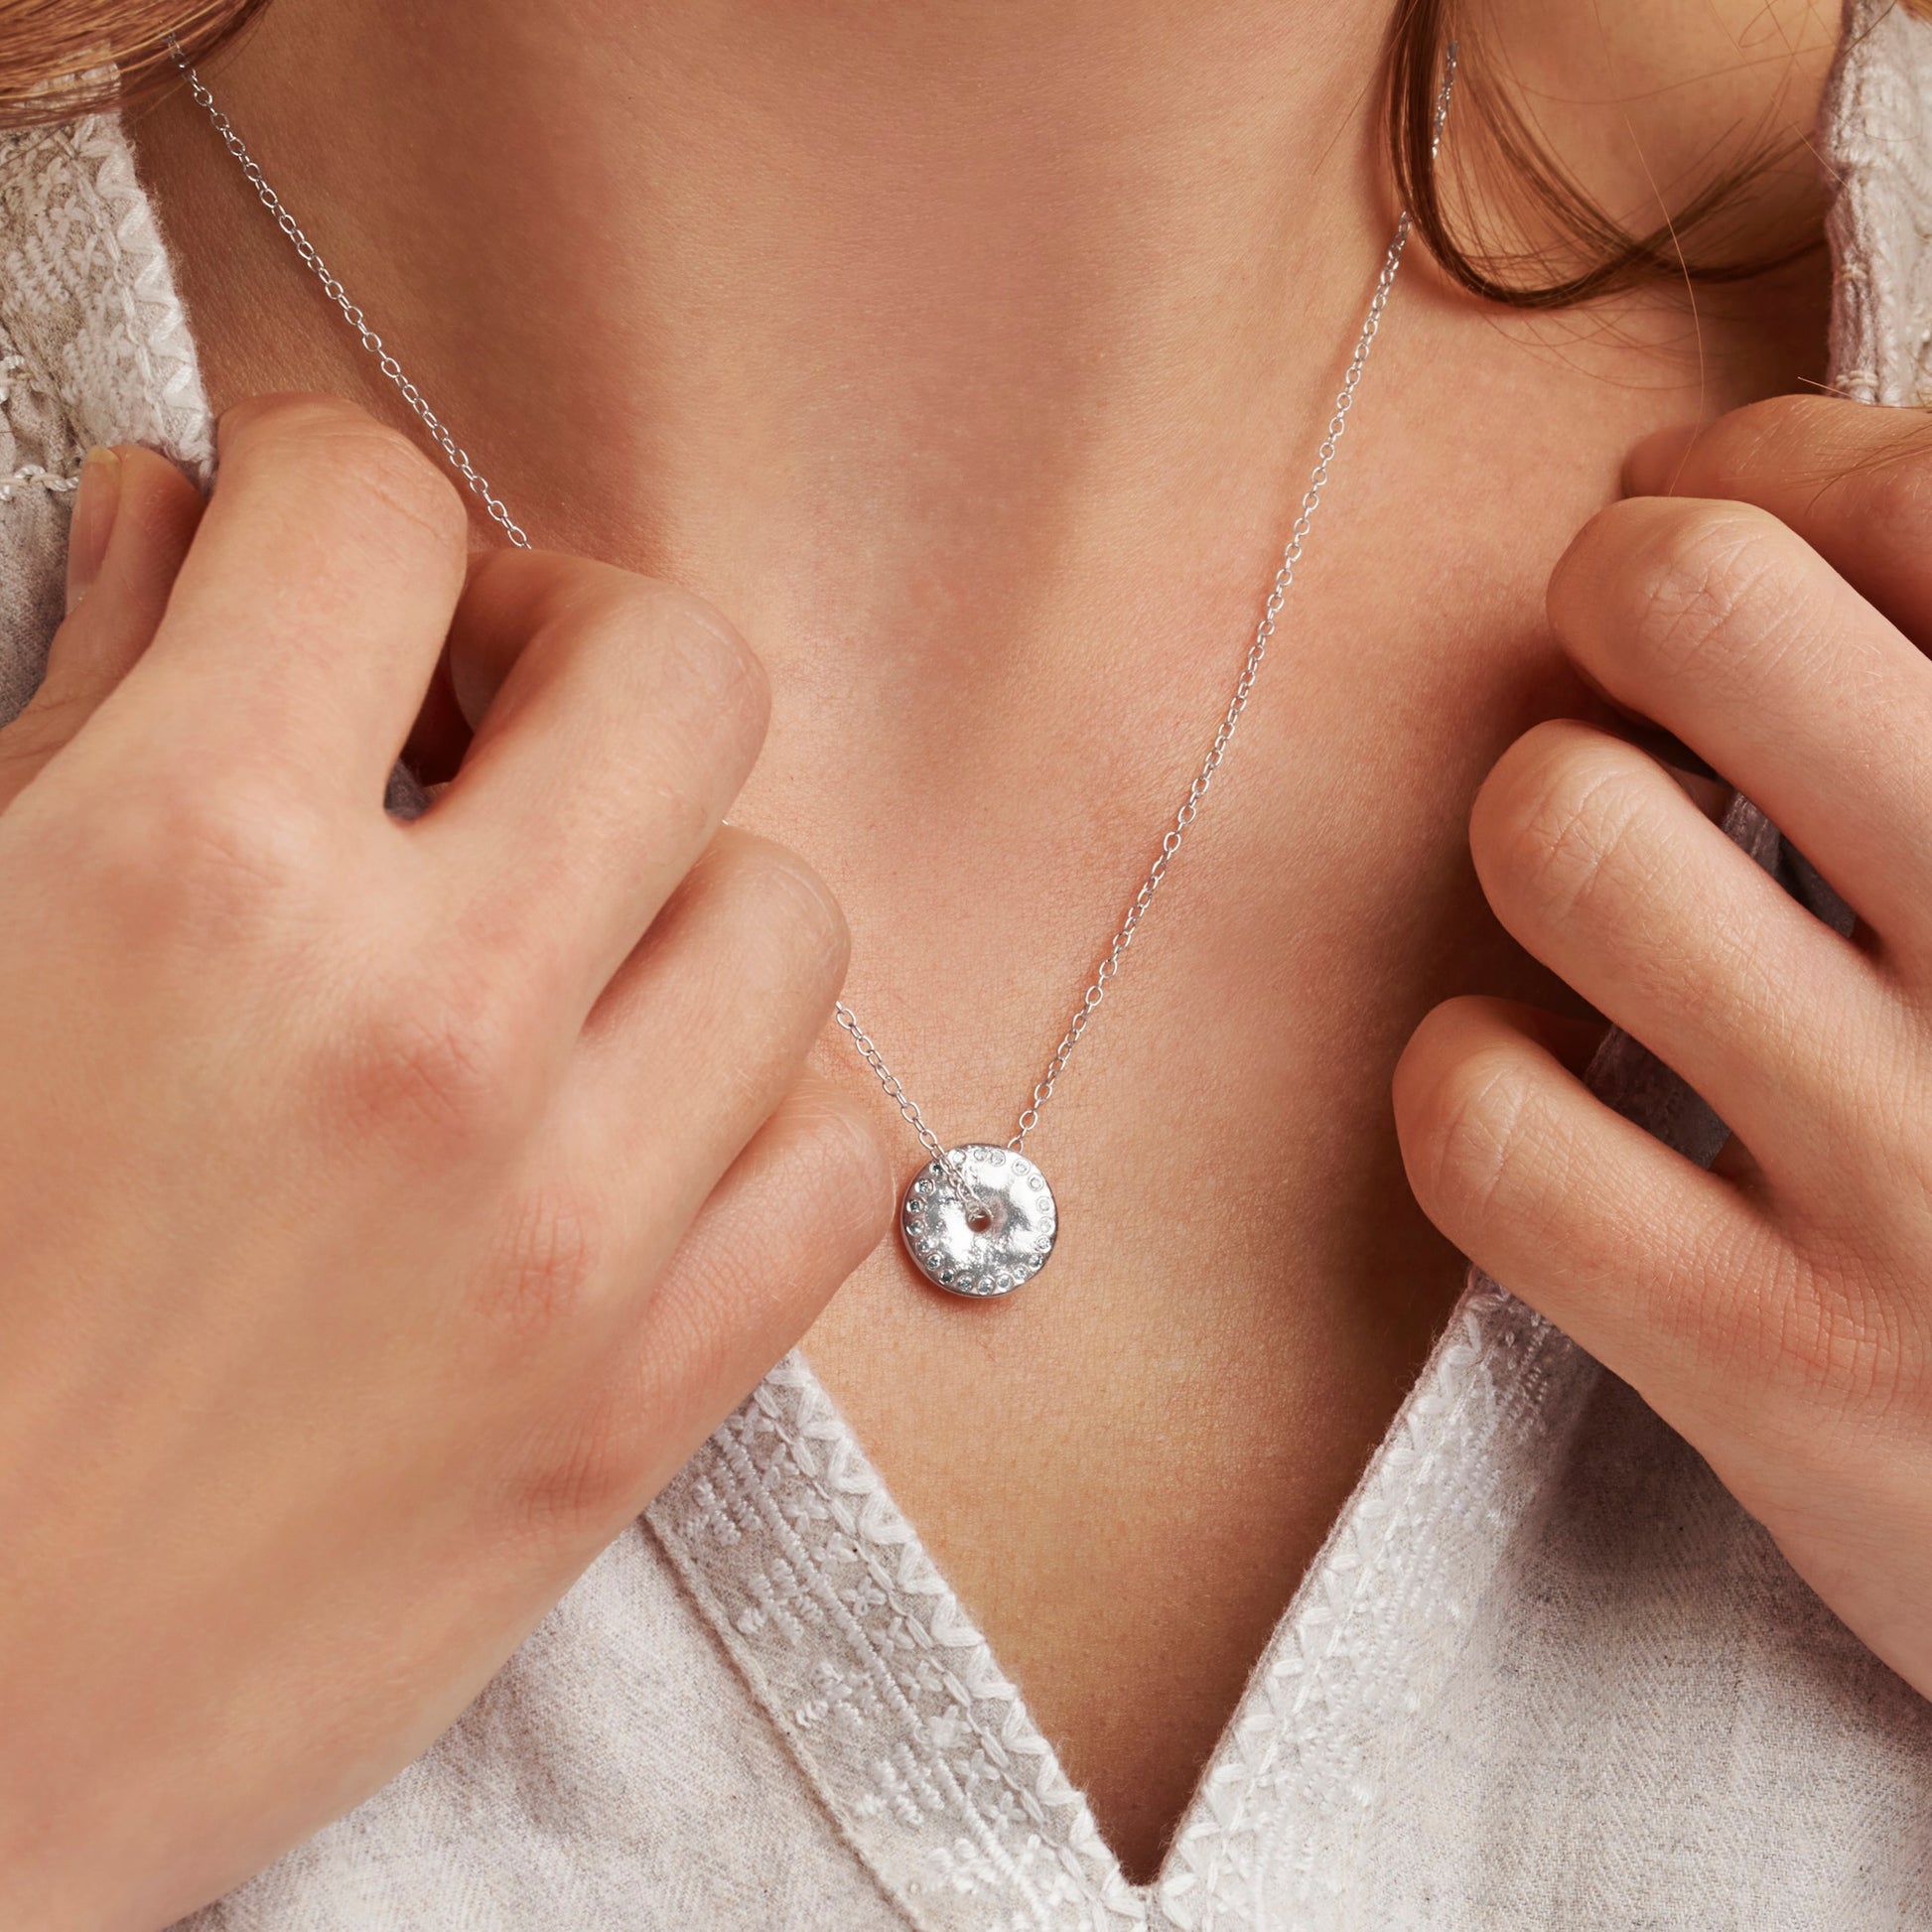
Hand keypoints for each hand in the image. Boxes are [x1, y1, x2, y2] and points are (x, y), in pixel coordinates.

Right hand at [0, 398, 888, 1929]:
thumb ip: (69, 711)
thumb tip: (175, 519)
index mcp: (188, 877)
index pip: (377, 518)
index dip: (327, 496)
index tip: (304, 559)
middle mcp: (424, 1027)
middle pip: (677, 670)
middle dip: (574, 638)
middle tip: (480, 707)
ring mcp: (569, 1227)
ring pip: (788, 907)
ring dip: (682, 876)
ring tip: (563, 929)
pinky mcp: (639, 1406)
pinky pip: (829, 1161)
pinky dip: (757, 1100)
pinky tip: (640, 1111)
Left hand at [1395, 395, 1931, 1704]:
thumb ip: (1925, 708)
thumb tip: (1729, 490)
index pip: (1917, 499)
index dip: (1757, 462)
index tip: (1698, 506)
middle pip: (1695, 605)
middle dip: (1614, 590)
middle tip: (1630, 672)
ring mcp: (1925, 1187)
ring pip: (1563, 836)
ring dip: (1540, 825)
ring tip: (1608, 891)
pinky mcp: (1782, 1370)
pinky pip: (1485, 1125)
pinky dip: (1470, 1073)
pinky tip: (1554, 1085)